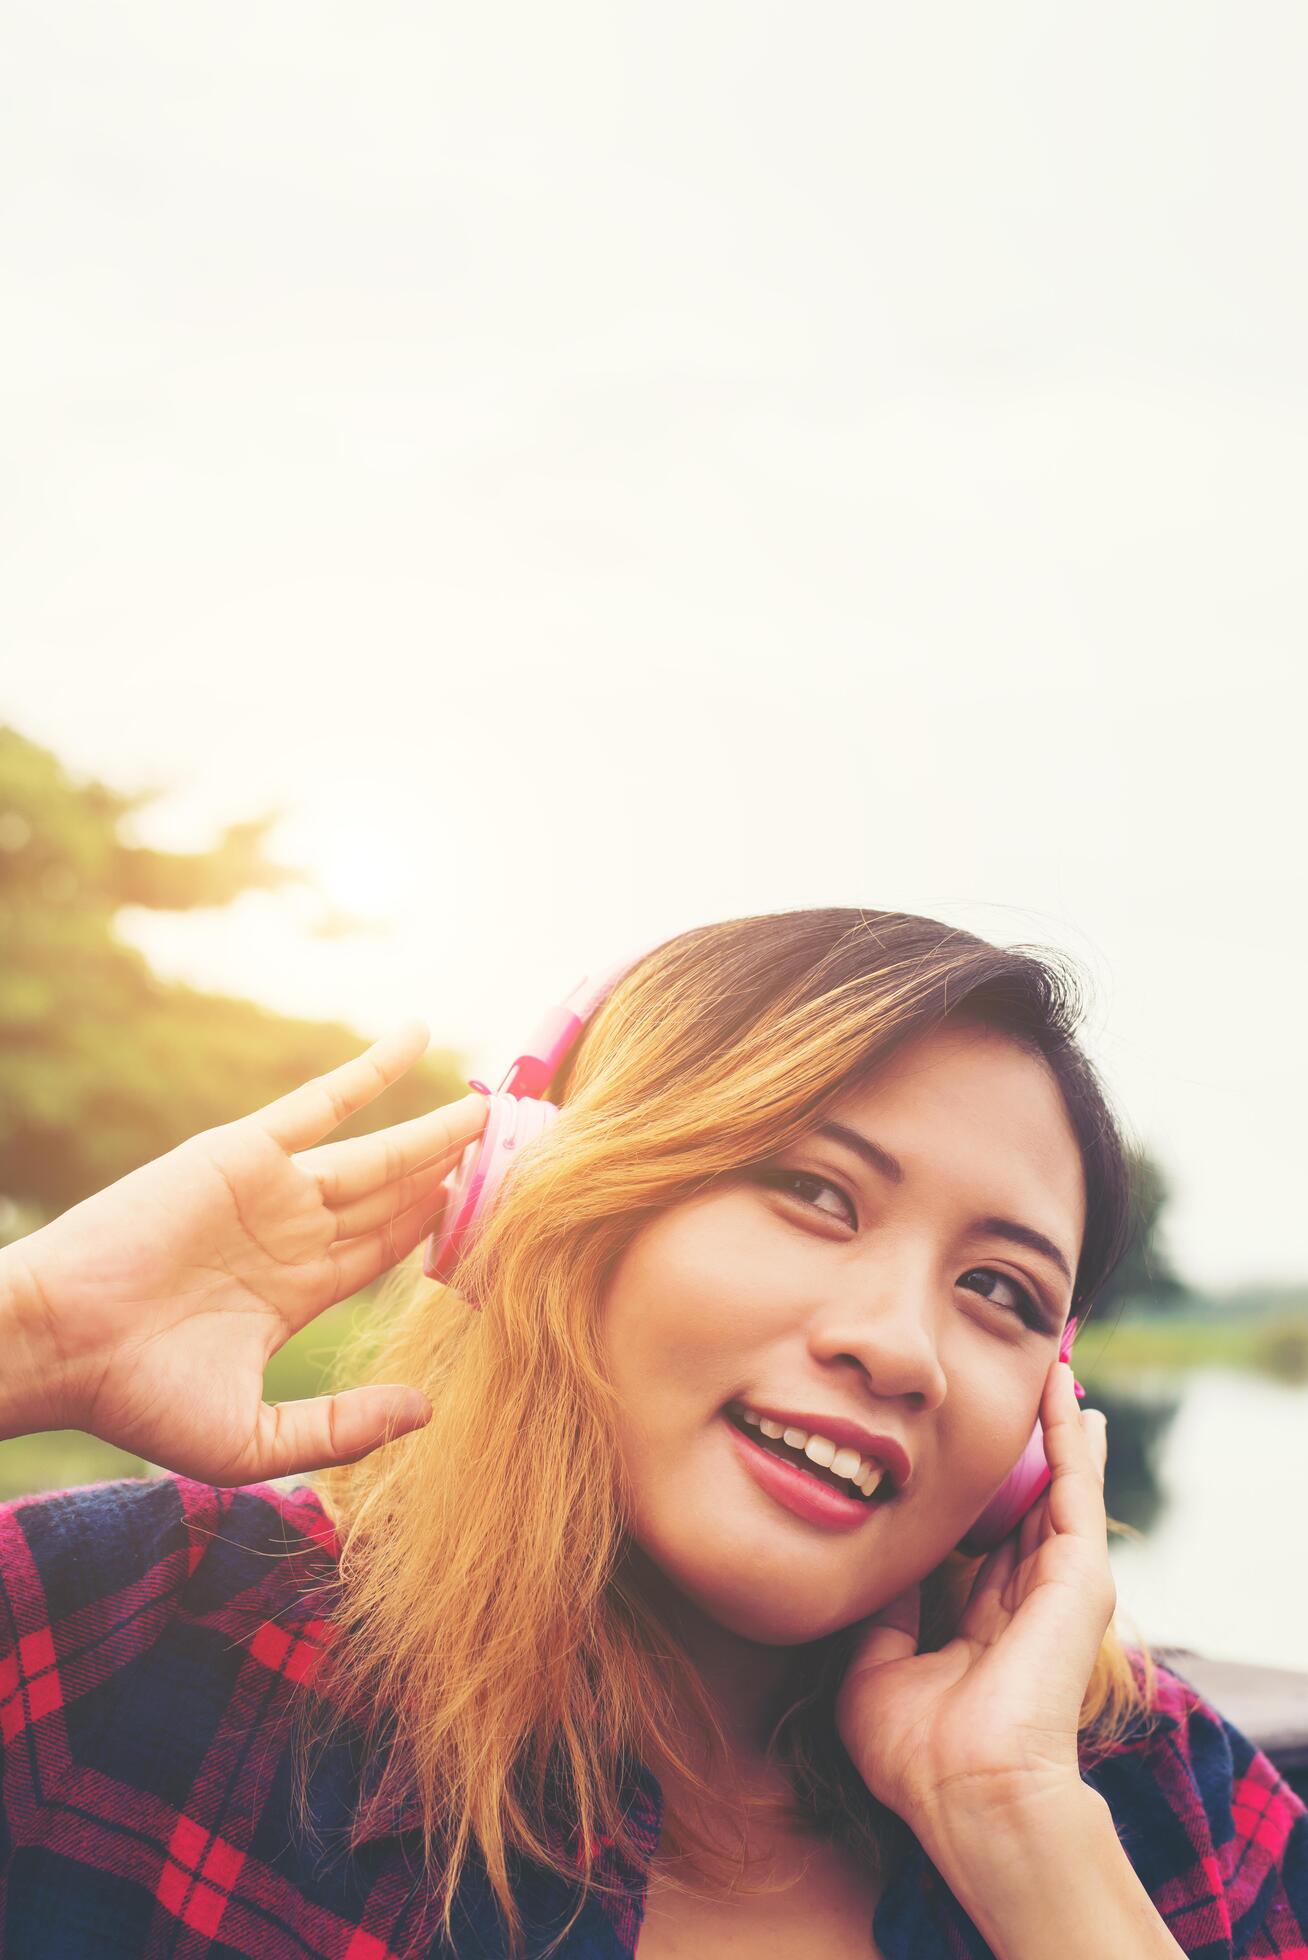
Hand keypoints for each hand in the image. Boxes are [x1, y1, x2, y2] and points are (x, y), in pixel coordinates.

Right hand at [5, 1023, 488, 1483]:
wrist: (58, 1345)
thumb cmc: (139, 1398)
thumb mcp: (254, 1440)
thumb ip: (342, 1425)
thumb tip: (428, 1408)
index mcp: (297, 1291)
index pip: (390, 1249)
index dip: (446, 1229)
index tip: (509, 1211)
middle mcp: (292, 1233)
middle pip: (397, 1196)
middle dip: (457, 1175)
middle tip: (523, 1149)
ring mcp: (272, 1189)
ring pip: (378, 1152)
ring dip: (437, 1128)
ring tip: (497, 1105)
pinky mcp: (244, 1151)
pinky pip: (322, 1100)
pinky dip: (369, 1068)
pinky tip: (418, 1036)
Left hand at [834, 1360, 1112, 1834]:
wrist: (968, 1791)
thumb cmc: (918, 1753)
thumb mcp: (875, 1667)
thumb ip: (881, 1609)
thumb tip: (876, 1552)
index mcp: (983, 1626)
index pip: (984, 1546)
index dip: (974, 1499)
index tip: (962, 1453)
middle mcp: (1027, 1602)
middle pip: (1029, 1507)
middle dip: (1023, 1453)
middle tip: (1018, 1391)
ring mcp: (1059, 1588)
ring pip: (1057, 1487)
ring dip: (1052, 1429)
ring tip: (1052, 1372)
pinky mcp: (1080, 1577)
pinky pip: (1075, 1487)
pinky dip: (1068, 1435)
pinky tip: (1062, 1392)